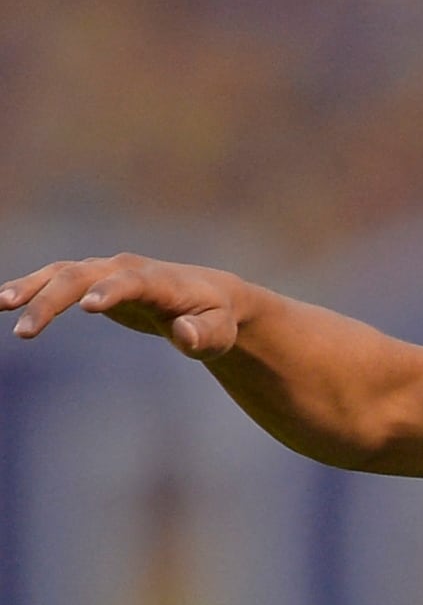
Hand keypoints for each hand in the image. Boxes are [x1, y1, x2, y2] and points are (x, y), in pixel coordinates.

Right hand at [2, 253, 245, 358]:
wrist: (211, 297)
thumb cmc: (216, 319)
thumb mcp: (219, 332)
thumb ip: (203, 335)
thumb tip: (185, 336)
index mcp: (158, 281)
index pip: (130, 282)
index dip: (110, 292)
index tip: (87, 307)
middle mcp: (125, 269)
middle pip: (81, 276)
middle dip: (52, 300)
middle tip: (25, 330)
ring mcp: (105, 271)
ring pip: (61, 273)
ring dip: (30, 288)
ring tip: (1, 305)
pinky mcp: (92, 280)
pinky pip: (55, 280)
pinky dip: (30, 288)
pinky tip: (3, 302)